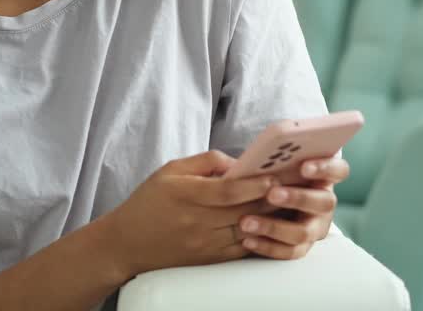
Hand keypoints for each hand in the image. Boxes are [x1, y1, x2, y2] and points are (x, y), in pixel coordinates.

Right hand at [101, 150, 278, 277]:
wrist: (127, 244)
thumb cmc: (149, 202)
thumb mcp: (170, 170)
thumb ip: (204, 162)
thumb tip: (237, 162)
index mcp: (188, 196)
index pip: (228, 191)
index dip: (254, 184)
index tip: (275, 176)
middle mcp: (198, 222)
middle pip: (244, 210)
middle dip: (272, 198)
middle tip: (295, 186)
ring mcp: (205, 244)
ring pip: (248, 231)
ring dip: (272, 219)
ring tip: (292, 205)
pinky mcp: (210, 259)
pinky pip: (242, 249)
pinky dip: (261, 238)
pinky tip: (275, 227)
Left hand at [235, 156, 349, 260]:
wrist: (268, 204)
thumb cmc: (274, 175)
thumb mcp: (274, 165)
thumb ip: (264, 159)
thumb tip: (227, 159)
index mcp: (325, 177)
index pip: (338, 170)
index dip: (325, 168)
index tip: (304, 167)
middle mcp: (325, 202)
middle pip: (324, 202)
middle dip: (297, 198)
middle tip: (271, 194)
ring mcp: (316, 227)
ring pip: (303, 232)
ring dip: (274, 227)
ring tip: (247, 222)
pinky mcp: (302, 247)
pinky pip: (289, 252)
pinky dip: (267, 246)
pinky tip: (247, 240)